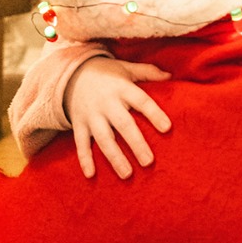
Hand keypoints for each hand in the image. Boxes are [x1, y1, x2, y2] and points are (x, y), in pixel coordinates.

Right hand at [63, 55, 171, 181]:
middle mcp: (106, 103)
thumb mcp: (126, 68)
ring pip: (103, 138)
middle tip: (149, 161)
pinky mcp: (79, 124)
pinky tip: (91, 174)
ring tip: (127, 174)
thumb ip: (147, 72)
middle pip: (123, 124)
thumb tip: (170, 76)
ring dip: (115, 157)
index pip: (141, 100)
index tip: (167, 128)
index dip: (154, 113)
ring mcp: (91, 115)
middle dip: (136, 144)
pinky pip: (81, 143)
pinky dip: (84, 159)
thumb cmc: (106, 73)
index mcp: (121, 88)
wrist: (71, 73)